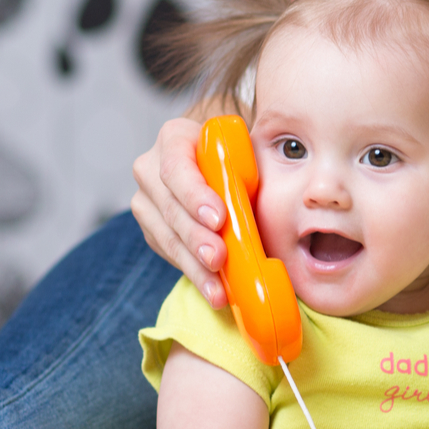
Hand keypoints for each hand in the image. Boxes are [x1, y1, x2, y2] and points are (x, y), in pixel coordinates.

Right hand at [131, 117, 228, 307]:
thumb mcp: (241, 153)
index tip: (219, 219)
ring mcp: (146, 201)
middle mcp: (150, 168)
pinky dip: (194, 272)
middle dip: (196, 237)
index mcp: (173, 139)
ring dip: (194, 265)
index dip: (196, 195)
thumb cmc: (231, 155)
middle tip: (219, 258)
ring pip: (166, 236)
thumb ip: (246, 169)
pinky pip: (170, 253)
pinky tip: (213, 289)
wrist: (211, 160)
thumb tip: (282, 195)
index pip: (177, 167)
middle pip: (170, 207)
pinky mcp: (151, 228)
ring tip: (217, 288)